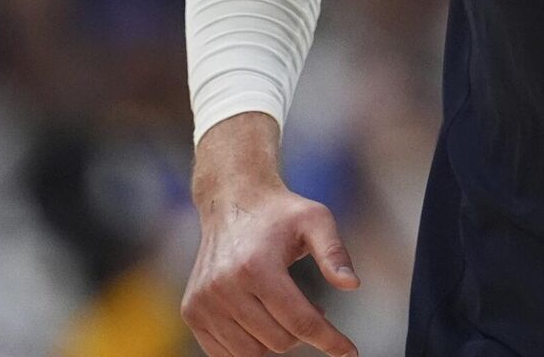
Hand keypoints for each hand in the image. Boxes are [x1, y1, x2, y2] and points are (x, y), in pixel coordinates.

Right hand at [182, 164, 361, 356]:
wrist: (232, 202)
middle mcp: (224, 287)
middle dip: (303, 333)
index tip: (350, 352)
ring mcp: (203, 302)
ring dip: (277, 341)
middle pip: (278, 341)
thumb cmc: (281, 213)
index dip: (329, 340)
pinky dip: (250, 346)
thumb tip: (352, 285)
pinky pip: (225, 354)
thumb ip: (334, 253)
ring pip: (252, 353)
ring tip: (288, 311)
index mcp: (256, 266)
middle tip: (314, 309)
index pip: (300, 321)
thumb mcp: (316, 220)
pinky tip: (264, 321)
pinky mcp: (192, 311)